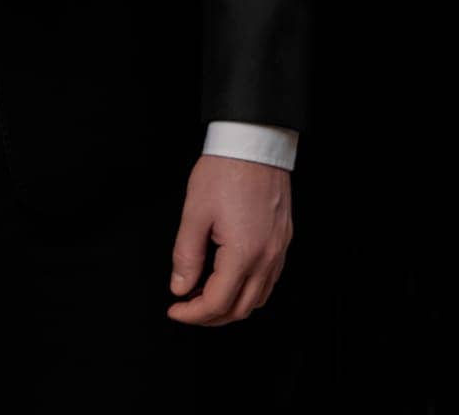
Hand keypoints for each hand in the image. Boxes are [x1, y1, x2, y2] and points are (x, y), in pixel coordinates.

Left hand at [165, 153, 293, 325]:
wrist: (254, 141)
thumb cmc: (225, 169)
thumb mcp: (195, 211)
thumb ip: (186, 255)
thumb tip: (181, 287)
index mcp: (243, 254)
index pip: (217, 302)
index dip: (192, 313)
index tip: (175, 309)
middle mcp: (267, 258)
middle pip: (240, 309)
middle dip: (211, 317)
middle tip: (188, 308)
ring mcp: (279, 250)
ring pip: (258, 299)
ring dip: (231, 306)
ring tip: (206, 296)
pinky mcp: (283, 240)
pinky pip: (269, 280)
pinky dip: (249, 290)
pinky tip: (231, 279)